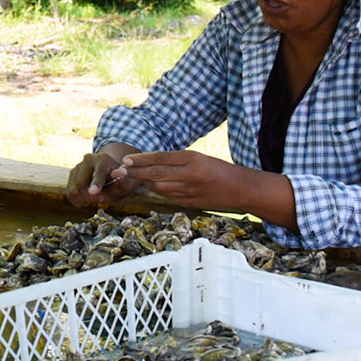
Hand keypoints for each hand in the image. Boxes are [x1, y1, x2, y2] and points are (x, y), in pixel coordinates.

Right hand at [66, 143, 138, 206]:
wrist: (111, 173)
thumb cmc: (120, 180)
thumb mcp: (126, 181)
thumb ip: (122, 181)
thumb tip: (121, 173)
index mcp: (103, 159)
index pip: (98, 174)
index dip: (96, 184)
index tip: (94, 192)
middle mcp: (88, 160)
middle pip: (81, 183)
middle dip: (89, 198)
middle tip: (100, 200)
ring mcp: (78, 167)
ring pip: (73, 190)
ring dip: (83, 200)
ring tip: (94, 199)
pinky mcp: (72, 175)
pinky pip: (69, 193)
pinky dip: (78, 200)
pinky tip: (88, 199)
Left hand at [108, 149, 245, 208]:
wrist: (238, 188)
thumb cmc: (217, 169)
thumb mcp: (198, 158)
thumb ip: (176, 161)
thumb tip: (151, 163)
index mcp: (193, 159)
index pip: (161, 158)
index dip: (142, 159)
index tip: (127, 159)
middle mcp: (190, 175)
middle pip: (156, 174)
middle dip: (136, 172)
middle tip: (121, 170)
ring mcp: (190, 190)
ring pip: (159, 187)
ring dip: (145, 182)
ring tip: (134, 177)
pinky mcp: (190, 202)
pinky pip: (167, 196)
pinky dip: (157, 191)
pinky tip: (151, 186)